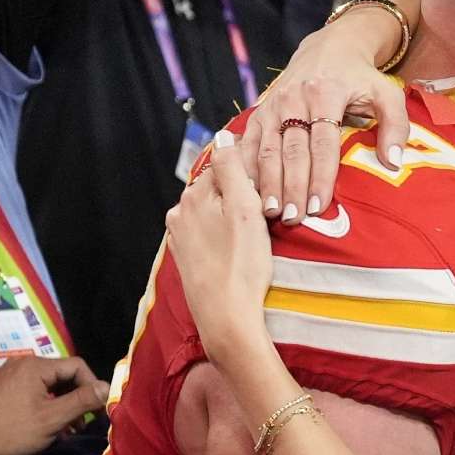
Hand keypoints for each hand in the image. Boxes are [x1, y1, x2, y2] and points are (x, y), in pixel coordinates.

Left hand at [0, 356, 107, 454]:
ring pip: (50, 384)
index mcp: (36, 365)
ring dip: (63, 403)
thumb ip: (83, 400)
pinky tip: (50, 424)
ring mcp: (12, 373)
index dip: (92, 386)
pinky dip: (47, 403)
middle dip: (77, 397)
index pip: (77, 366)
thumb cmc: (12, 431)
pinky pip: (35, 389)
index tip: (97, 409)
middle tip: (83, 422)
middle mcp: (24, 363)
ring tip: (68, 428)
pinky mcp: (5, 386)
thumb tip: (109, 387)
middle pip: (63, 374)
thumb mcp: (53, 419)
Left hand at [167, 130, 273, 363]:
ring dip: (235, 216)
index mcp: (193, 196)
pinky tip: (241, 248)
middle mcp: (180, 213)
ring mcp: (182, 238)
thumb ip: (232, 168)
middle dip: (242, 194)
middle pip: (219, 189)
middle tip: (270, 213)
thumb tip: (223, 136)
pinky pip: (211, 234)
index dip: (253, 173)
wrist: (226, 318)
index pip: (226, 165)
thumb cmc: (242, 264)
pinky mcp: (189, 258)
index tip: (273, 187)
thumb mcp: (244, 208)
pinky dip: (227, 235)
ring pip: (215, 212)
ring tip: (258, 233)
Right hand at [245, 17, 409, 224]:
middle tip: (293, 218)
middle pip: (292, 150)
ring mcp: (274, 105)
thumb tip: (393, 162)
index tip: (318, 206)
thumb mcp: (386, 93)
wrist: (330, 48)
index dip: (320, 176)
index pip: (323, 143)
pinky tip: (247, 192)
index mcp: (327, 94)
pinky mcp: (260, 111)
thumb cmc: (360, 78)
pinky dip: (246, 168)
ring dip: (267, 183)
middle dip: (292, 187)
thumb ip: (396, 125)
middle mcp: (295, 99)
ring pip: (267, 149)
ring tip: (270, 213)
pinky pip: (249, 142)